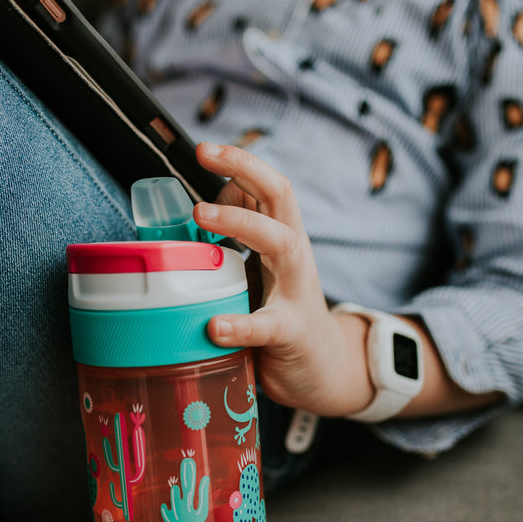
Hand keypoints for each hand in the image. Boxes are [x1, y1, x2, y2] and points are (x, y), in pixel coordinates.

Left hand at [193, 142, 374, 416]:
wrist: (328, 370)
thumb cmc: (284, 317)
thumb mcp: (261, 276)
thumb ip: (238, 250)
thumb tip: (194, 224)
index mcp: (283, 241)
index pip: (269, 189)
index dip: (241, 164)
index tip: (205, 151)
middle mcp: (294, 258)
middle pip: (281, 198)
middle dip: (245, 168)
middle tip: (204, 152)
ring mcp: (297, 293)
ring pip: (281, 243)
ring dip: (241, 223)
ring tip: (201, 214)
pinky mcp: (292, 334)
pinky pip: (268, 325)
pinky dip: (241, 324)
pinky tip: (216, 326)